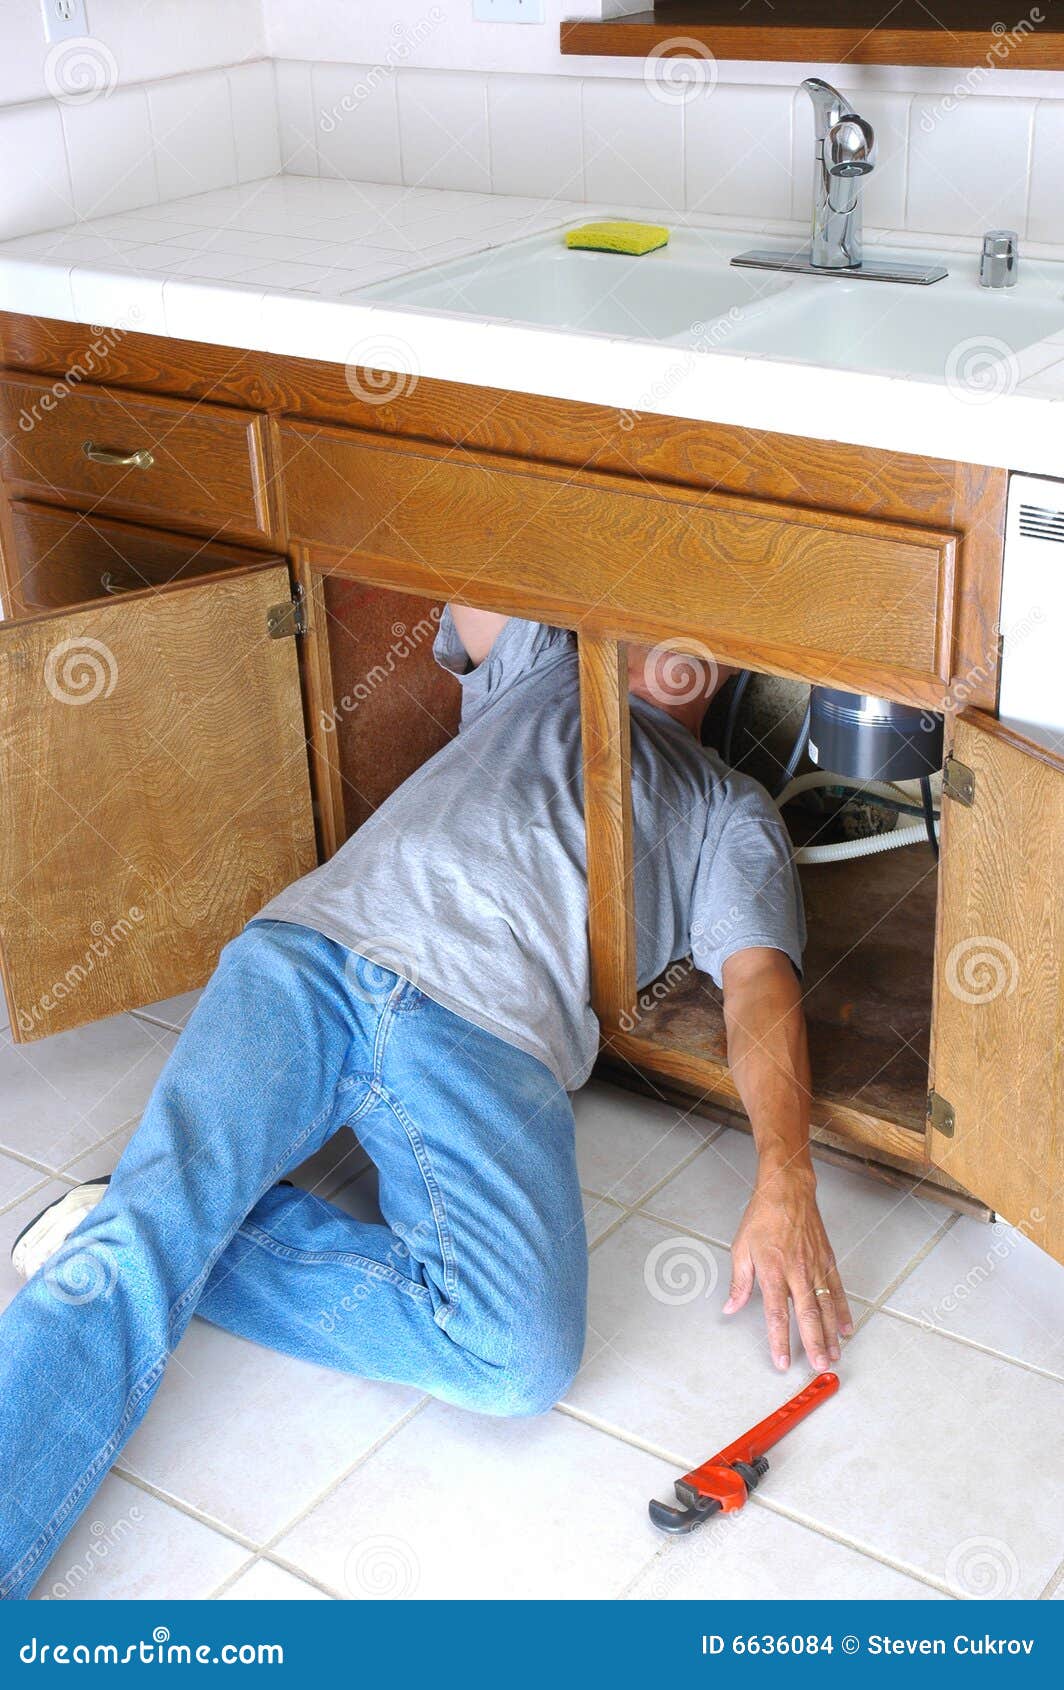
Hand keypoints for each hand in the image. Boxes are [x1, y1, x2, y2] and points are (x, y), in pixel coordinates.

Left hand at [722, 1165, 852, 1371]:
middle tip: (819, 1367)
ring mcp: (815, 1267)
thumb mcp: (741, 1247)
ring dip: (830, 1334)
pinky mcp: (828, 1261)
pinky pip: (838, 1290)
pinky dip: (842, 1311)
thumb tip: (730, 1307)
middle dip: (814, 1344)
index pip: (777, 1313)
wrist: (788, 1191)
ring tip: (833, 1356)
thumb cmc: (763, 1217)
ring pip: (826, 1306)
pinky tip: (845, 1328)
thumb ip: (739, 1281)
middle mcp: (797, 1272)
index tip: (782, 1361)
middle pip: (808, 1315)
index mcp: (772, 1270)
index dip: (780, 1340)